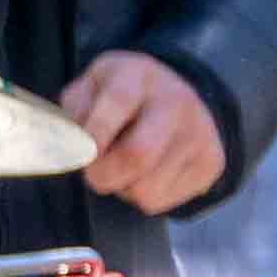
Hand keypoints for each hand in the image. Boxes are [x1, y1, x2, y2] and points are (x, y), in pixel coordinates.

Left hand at [59, 48, 226, 210]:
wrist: (177, 97)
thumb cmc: (117, 98)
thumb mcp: (89, 89)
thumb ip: (71, 113)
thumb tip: (65, 148)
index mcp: (138, 74)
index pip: (118, 101)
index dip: (94, 133)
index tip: (82, 153)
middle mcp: (176, 100)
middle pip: (137, 155)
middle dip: (102, 175)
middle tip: (93, 173)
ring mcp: (200, 132)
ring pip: (146, 188)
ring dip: (122, 189)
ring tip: (124, 168)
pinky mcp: (211, 163)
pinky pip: (162, 202)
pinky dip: (142, 197)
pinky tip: (146, 174)